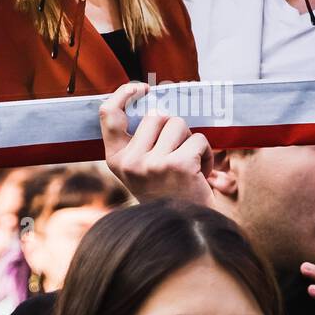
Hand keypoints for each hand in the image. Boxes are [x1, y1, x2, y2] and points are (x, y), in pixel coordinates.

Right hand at [100, 82, 215, 206]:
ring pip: (178, 124)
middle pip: (156, 116)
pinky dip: (205, 154)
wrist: (186, 227)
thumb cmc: (167, 192)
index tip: (142, 87)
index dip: (124, 93)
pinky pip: (199, 139)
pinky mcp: (177, 165)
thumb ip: (140, 140)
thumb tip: (149, 98)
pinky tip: (200, 175)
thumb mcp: (142, 168)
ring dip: (190, 141)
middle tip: (177, 154)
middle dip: (173, 129)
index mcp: (116, 160)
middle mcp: (130, 162)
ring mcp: (152, 164)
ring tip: (188, 166)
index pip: (108, 114)